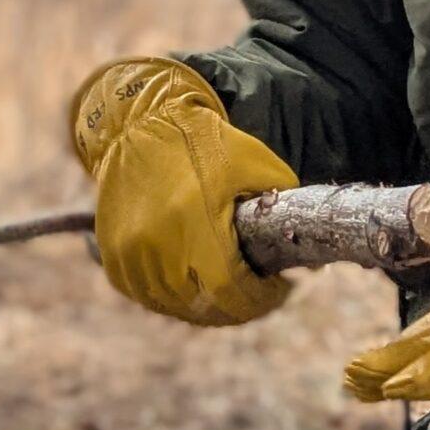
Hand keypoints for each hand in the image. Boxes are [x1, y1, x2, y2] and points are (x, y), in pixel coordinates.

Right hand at [68, 56, 299, 325]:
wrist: (143, 124)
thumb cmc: (206, 142)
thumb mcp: (256, 164)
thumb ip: (283, 206)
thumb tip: (314, 260)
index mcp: (193, 221)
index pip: (229, 290)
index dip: (259, 299)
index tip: (279, 290)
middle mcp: (155, 244)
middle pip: (202, 305)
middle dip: (238, 306)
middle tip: (260, 294)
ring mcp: (129, 254)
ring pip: (173, 305)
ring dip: (207, 306)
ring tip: (232, 290)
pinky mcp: (115, 256)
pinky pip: (146, 295)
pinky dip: (174, 297)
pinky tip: (198, 286)